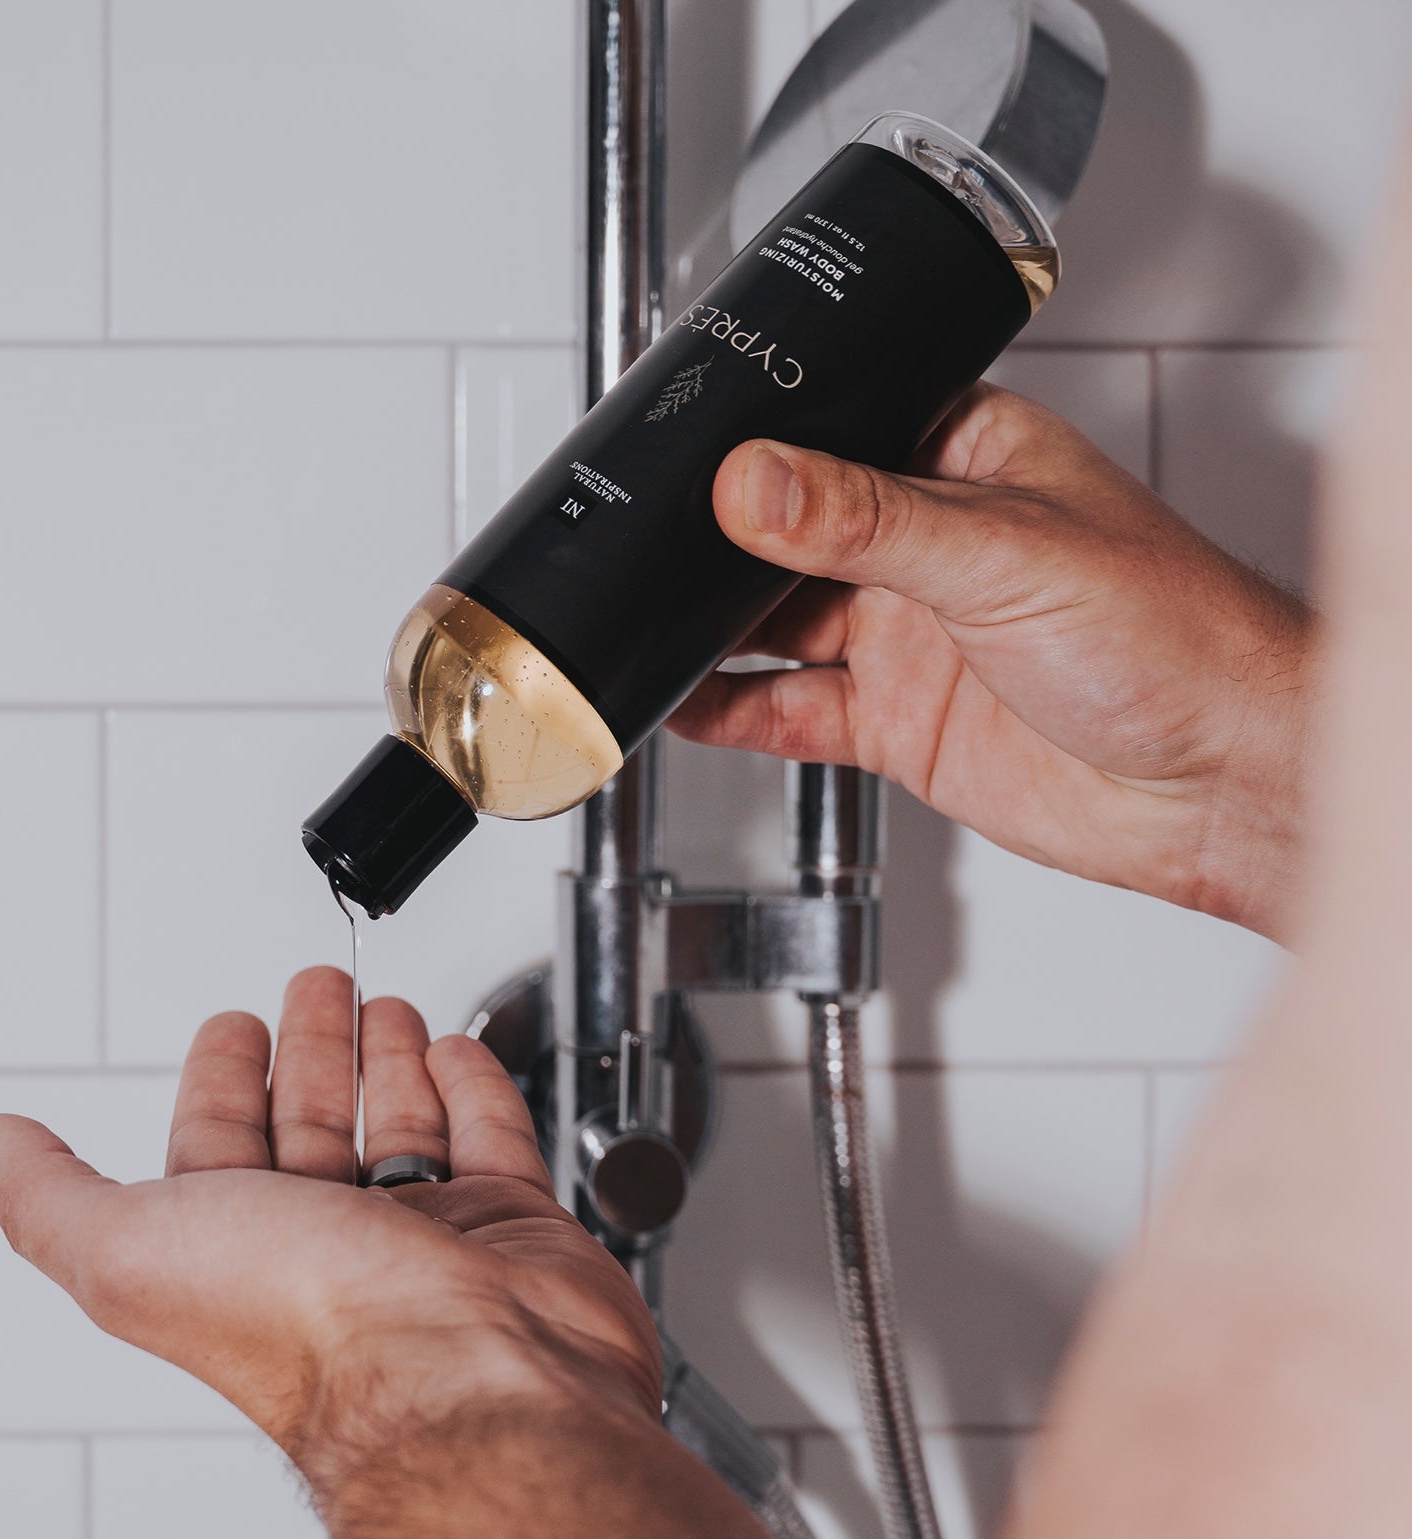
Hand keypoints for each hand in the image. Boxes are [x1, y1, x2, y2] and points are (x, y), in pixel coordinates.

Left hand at [0, 968, 660, 1487]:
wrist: (466, 1374)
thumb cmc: (307, 1328)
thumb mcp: (129, 1248)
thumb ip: (51, 1197)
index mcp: (241, 1248)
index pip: (220, 1141)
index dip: (221, 1076)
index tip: (231, 1023)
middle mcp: (332, 1245)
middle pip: (315, 1121)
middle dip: (312, 1046)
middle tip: (316, 988)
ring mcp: (427, 1236)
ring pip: (401, 1124)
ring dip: (389, 1056)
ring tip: (386, 1008)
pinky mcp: (510, 1223)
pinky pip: (489, 1135)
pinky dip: (471, 1087)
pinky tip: (455, 1051)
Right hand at [671, 384, 1314, 937]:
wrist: (1220, 787)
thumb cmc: (1177, 637)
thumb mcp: (1003, 552)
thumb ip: (866, 520)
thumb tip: (754, 483)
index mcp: (963, 462)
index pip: (833, 434)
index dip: (755, 444)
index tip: (678, 456)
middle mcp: (927, 546)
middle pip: (788, 535)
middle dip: (717, 543)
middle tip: (636, 544)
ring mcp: (907, 636)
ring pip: (778, 625)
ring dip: (711, 629)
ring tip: (638, 620)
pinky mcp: (898, 721)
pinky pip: (791, 711)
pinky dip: (734, 711)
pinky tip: (684, 700)